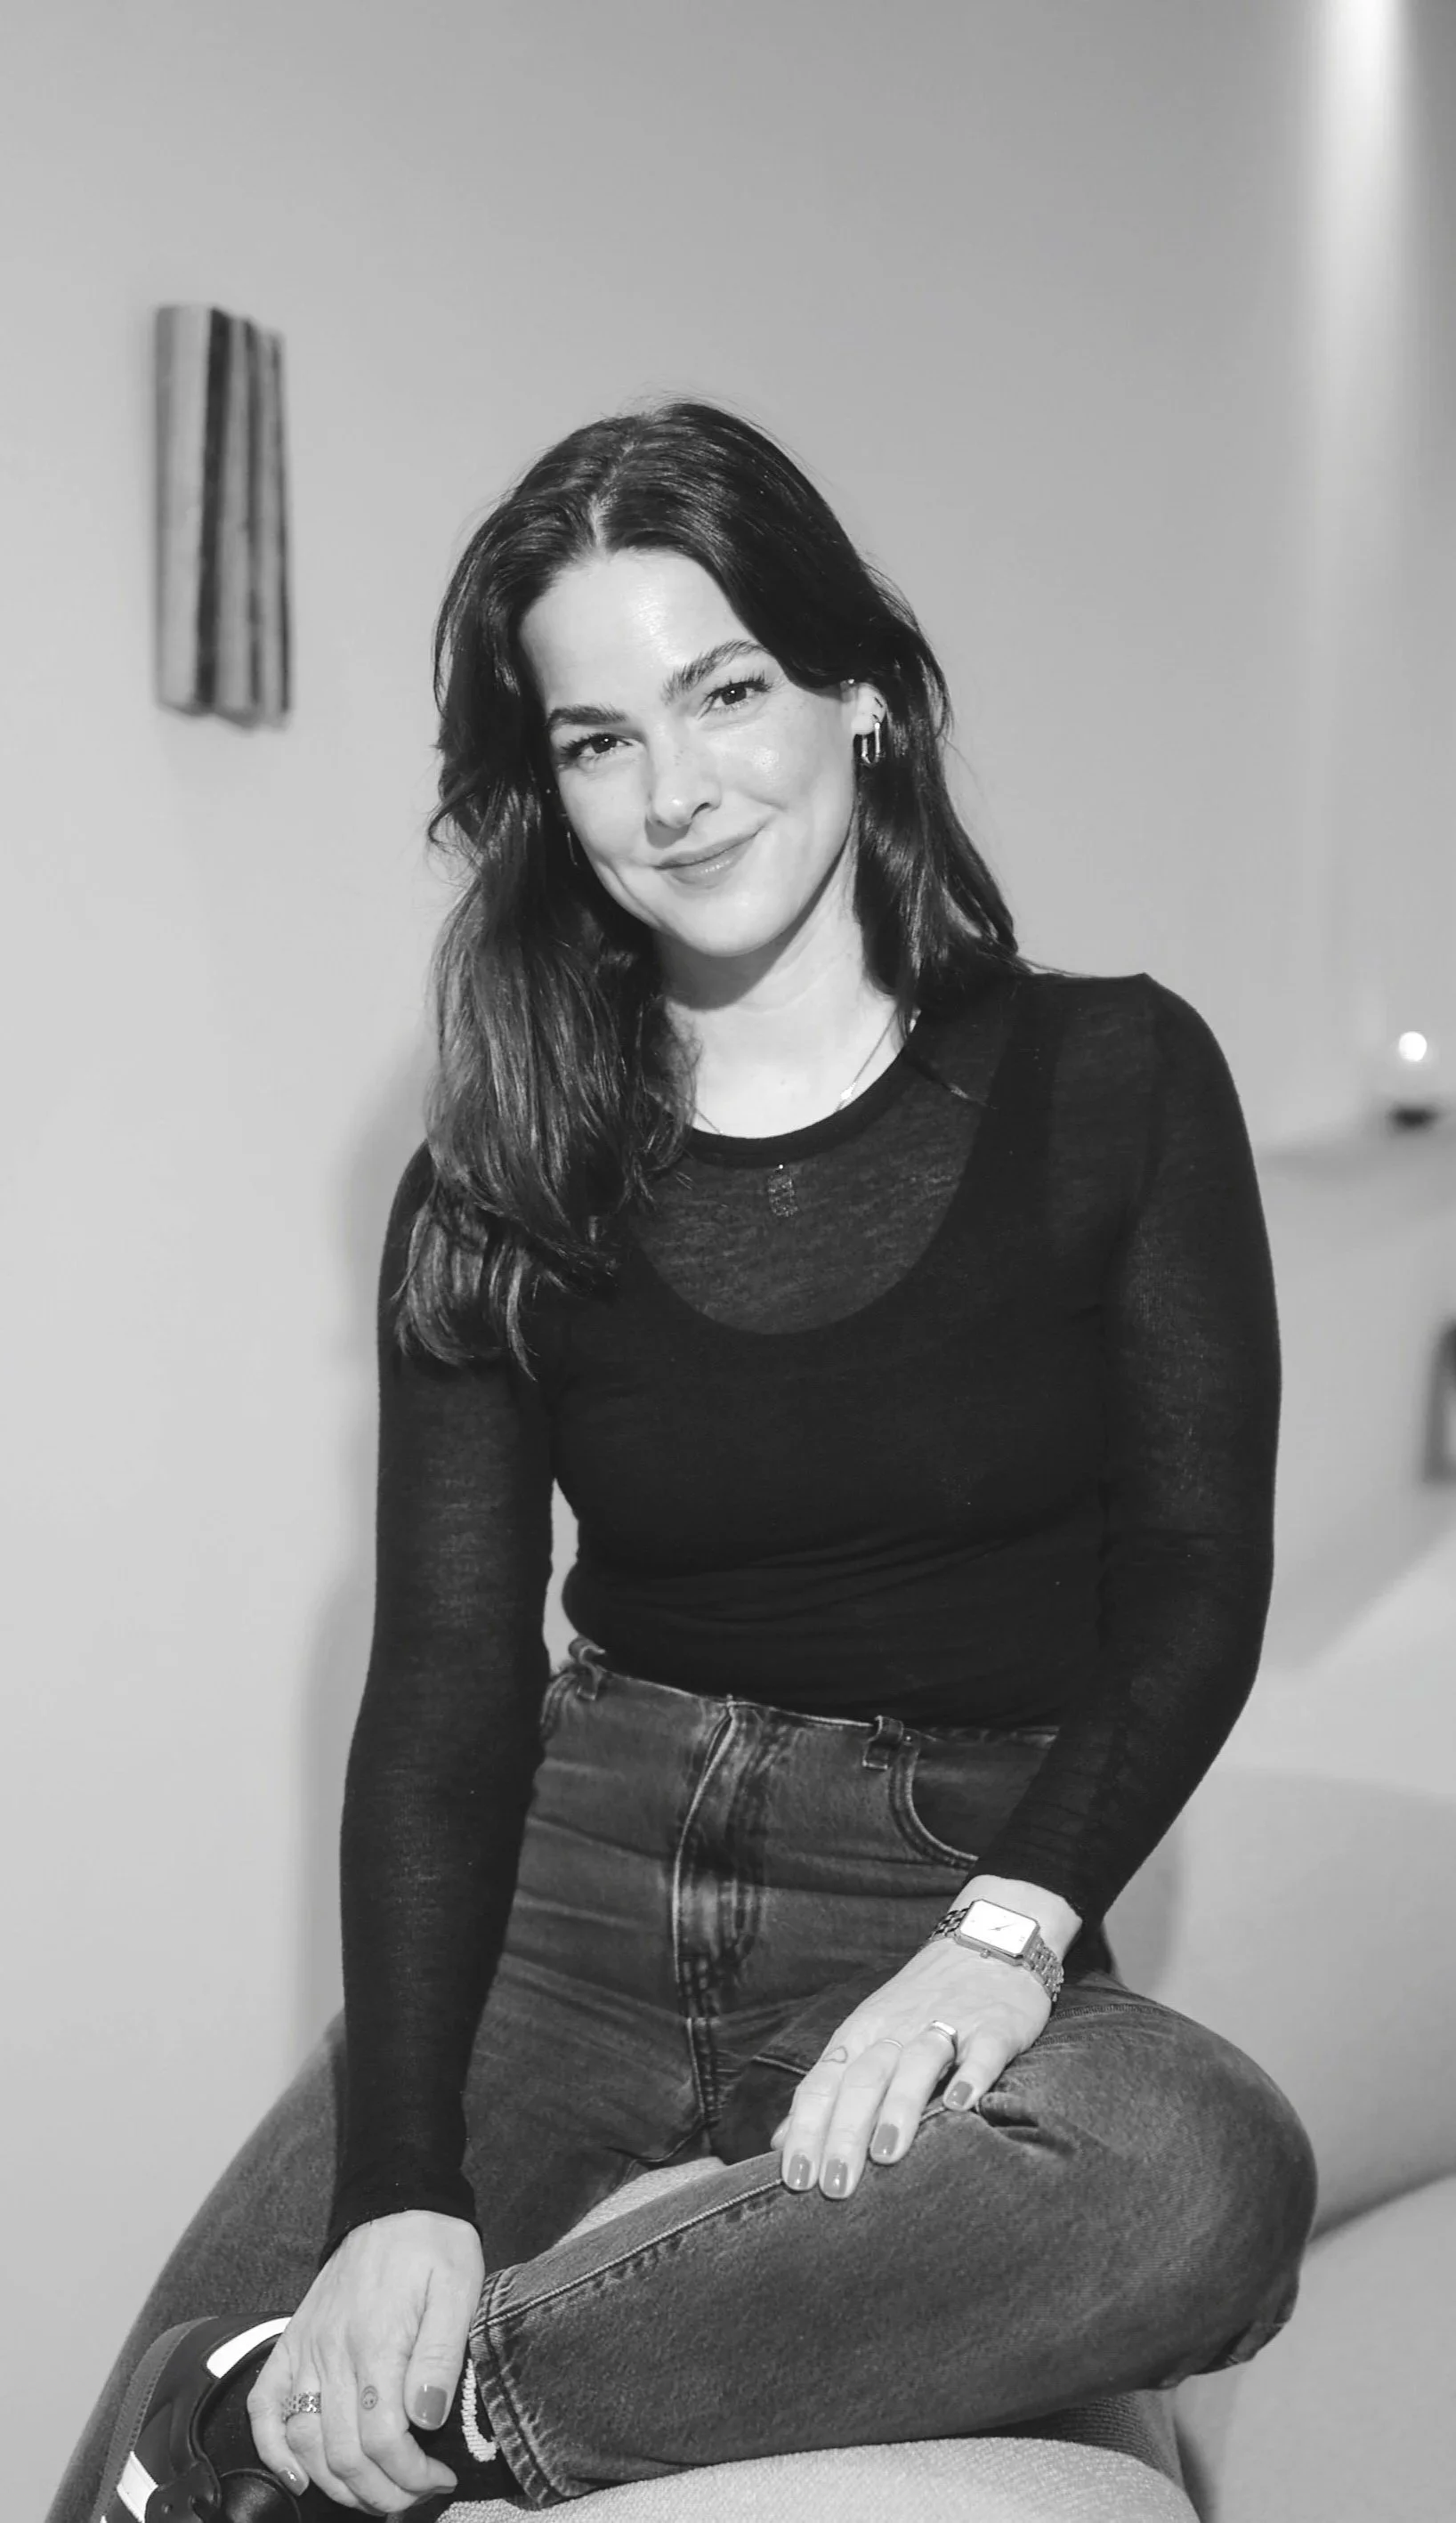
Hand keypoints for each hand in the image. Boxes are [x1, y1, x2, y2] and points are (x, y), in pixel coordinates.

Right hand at [247, 2209, 485, 2510]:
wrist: (396, 2200)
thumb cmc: (434, 2245)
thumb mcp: (459, 2290)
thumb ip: (441, 2357)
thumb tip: (426, 2418)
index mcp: (378, 2341)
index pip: (383, 2439)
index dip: (411, 2476)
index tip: (439, 2478)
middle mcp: (333, 2351)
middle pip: (343, 2454)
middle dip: (382, 2492)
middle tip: (415, 2495)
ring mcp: (306, 2349)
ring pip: (305, 2444)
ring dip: (338, 2485)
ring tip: (377, 2492)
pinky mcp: (291, 2343)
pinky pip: (265, 2407)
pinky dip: (273, 2450)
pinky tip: (298, 2475)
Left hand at [769, 1939, 1052, 2200]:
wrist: (985, 1941)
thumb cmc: (920, 2003)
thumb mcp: (866, 2037)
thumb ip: (827, 2088)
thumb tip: (779, 2141)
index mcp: (860, 2036)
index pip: (823, 2084)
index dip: (806, 2131)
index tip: (796, 2180)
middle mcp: (897, 2030)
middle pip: (862, 2080)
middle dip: (844, 2134)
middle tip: (835, 2187)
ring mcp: (947, 2026)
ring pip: (915, 2064)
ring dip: (898, 2109)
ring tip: (886, 2156)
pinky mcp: (994, 2027)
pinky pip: (981, 2052)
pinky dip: (971, 2077)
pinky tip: (961, 2106)